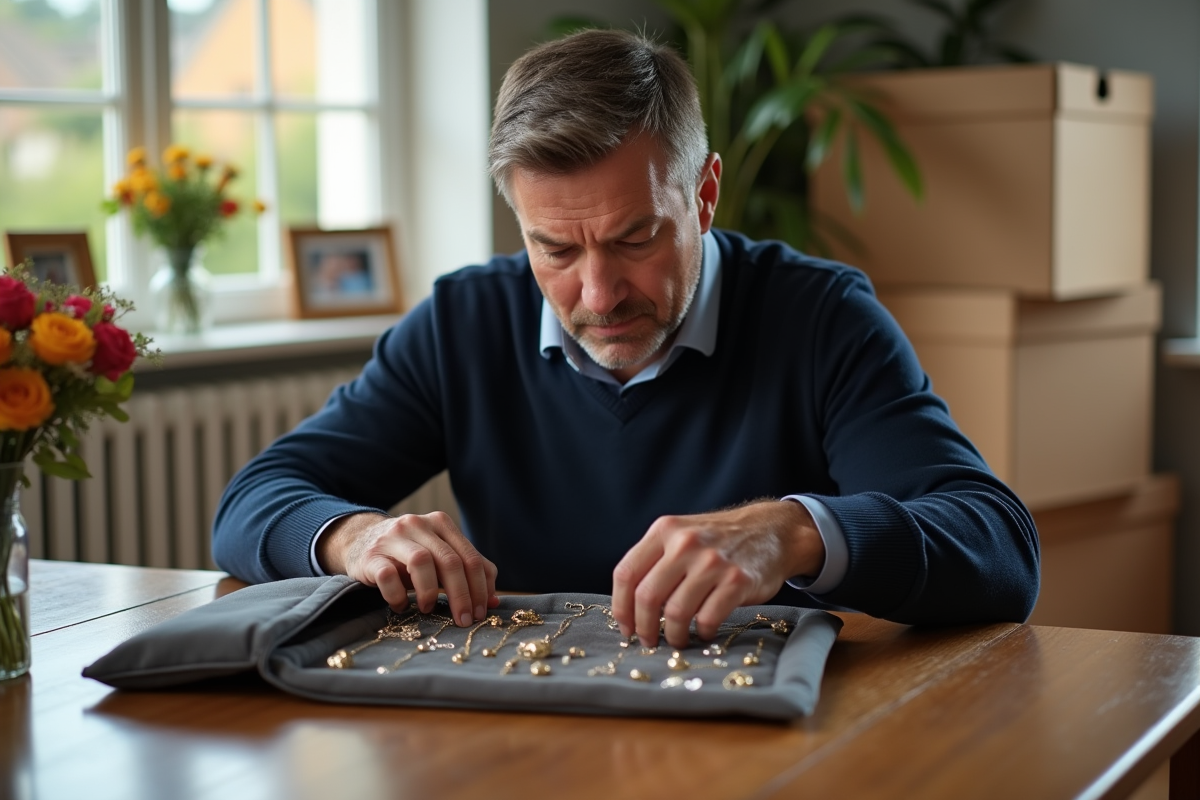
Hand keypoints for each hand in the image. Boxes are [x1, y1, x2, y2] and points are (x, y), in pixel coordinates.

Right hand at [317, 511, 498, 626]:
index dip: (480, 588)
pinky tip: (401, 606)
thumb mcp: (440, 557)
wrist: (360, 541)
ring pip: (421, 561)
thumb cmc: (409, 555)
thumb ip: (468, 572)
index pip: (470, 557)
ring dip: (429, 592)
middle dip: (461, 595)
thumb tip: (494, 601)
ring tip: (427, 609)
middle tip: (463, 620)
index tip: (482, 614)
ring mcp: (393, 537)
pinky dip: (398, 595)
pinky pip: (387, 575)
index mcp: (442, 524)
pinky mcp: (370, 555)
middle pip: (449, 560)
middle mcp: (419, 525)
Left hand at [611, 500, 824, 648]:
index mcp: (664, 530)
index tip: (625, 627)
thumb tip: (629, 607)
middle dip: (643, 627)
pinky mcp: (738, 581)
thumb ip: (655, 560)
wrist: (772, 530)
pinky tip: (703, 631)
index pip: (626, 573)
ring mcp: (712, 562)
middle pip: (647, 596)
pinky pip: (707, 619)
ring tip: (677, 639)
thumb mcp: (682, 535)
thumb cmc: (719, 541)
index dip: (620, 607)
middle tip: (648, 640)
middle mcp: (685, 543)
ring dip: (673, 635)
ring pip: (676, 612)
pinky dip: (701, 632)